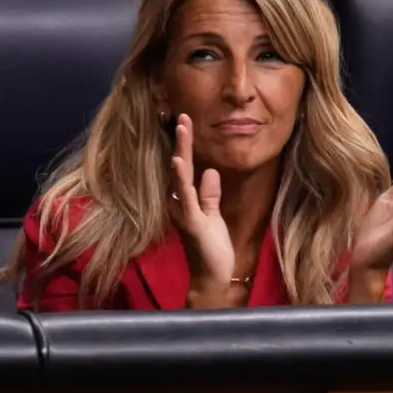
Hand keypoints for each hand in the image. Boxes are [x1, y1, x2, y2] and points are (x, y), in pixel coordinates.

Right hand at [168, 114, 235, 303]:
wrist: (211, 277)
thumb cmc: (212, 249)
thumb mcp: (214, 216)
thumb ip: (210, 195)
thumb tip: (211, 172)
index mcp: (186, 199)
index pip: (186, 167)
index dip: (186, 145)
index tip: (186, 122)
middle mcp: (179, 202)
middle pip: (180, 166)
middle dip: (181, 140)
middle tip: (182, 115)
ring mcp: (183, 211)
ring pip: (181, 175)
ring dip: (181, 151)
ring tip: (182, 128)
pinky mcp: (191, 221)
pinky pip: (185, 196)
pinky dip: (181, 178)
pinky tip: (178, 161)